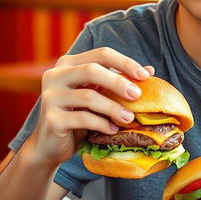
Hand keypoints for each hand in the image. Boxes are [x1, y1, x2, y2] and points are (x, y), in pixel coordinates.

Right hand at [26, 48, 154, 168]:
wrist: (51, 145)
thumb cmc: (78, 116)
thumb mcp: (99, 96)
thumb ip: (118, 81)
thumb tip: (150, 70)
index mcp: (68, 64)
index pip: (101, 54)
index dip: (125, 62)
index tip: (145, 75)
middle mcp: (55, 75)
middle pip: (92, 70)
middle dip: (118, 82)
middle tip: (138, 95)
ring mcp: (50, 96)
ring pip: (88, 96)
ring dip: (113, 107)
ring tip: (129, 118)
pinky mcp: (51, 118)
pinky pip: (83, 118)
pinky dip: (102, 124)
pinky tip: (113, 129)